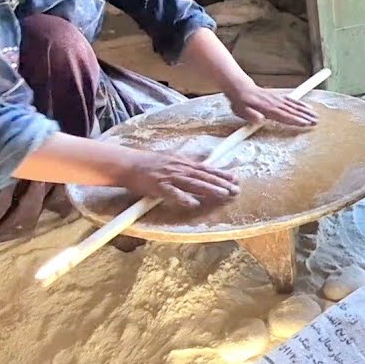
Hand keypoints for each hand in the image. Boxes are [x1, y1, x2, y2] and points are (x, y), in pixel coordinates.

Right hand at [117, 149, 240, 207]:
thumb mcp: (171, 159)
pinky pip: (172, 193)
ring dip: (209, 189)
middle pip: (204, 176)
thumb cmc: (149, 163)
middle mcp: (179, 168)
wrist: (128, 163)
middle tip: (236, 190)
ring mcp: (169, 177)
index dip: (221, 174)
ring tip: (223, 195)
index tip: (235, 179)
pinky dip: (183, 198)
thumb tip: (200, 165)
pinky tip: (193, 204)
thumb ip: (186, 164)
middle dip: (221, 183)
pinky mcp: (158, 186)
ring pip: (193, 183)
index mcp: (183, 163)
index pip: (206, 168)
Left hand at [224, 79, 317, 126]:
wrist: (241, 88)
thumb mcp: (241, 111)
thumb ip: (251, 116)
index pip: (285, 116)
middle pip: (293, 111)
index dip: (296, 120)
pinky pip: (292, 100)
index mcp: (268, 109)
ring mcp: (278, 99)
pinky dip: (301, 103)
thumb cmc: (241, 102)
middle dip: (306, 116)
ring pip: (295, 105)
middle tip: (316, 121)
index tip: (306, 123)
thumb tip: (261, 120)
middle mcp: (275, 104)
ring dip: (306, 110)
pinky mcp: (278, 97)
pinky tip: (307, 106)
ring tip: (315, 115)